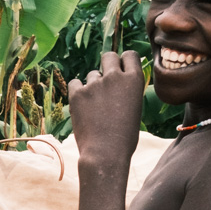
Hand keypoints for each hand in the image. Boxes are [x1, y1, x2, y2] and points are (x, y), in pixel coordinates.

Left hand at [67, 50, 143, 164]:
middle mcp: (114, 77)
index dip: (125, 62)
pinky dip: (78, 92)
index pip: (130, 55)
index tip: (122, 70)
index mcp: (134, 80)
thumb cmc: (124, 137)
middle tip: (106, 81)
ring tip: (96, 109)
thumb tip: (119, 79)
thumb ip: (127, 90)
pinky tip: (83, 107)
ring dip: (93, 86)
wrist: (105, 154)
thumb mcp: (135, 108)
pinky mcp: (77, 93)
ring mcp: (94, 84)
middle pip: (109, 56)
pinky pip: (75, 83)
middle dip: (108, 65)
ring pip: (92, 74)